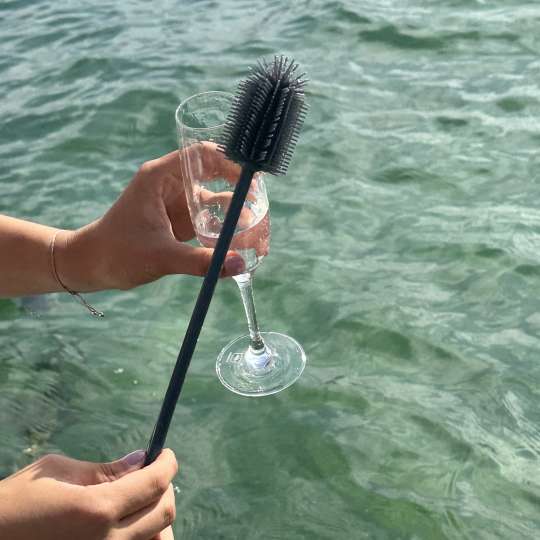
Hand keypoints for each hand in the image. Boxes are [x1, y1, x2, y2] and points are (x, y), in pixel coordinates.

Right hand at [0, 449, 176, 539]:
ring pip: (157, 539)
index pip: (154, 483)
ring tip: (143, 500)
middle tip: (154, 472)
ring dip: (158, 516)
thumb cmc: (17, 501)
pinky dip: (145, 536)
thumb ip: (105, 470)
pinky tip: (132, 523)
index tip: (165, 453)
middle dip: (166, 486)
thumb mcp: (58, 473)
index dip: (167, 463)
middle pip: (164, 512)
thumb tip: (140, 459)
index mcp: (96, 508)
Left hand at [56, 147, 245, 291]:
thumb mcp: (161, 256)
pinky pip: (210, 219)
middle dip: (239, 189)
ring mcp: (177, 203)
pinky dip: (226, 228)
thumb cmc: (118, 253)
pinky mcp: (180, 221)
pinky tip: (242, 242)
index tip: (252, 177)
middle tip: (261, 206)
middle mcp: (171, 185)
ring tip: (257, 230)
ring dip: (236, 213)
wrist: (94, 266)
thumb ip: (200, 261)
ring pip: (215, 200)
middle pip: (214, 175)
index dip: (228, 161)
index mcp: (160, 177)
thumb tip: (239, 264)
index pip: (199, 155)